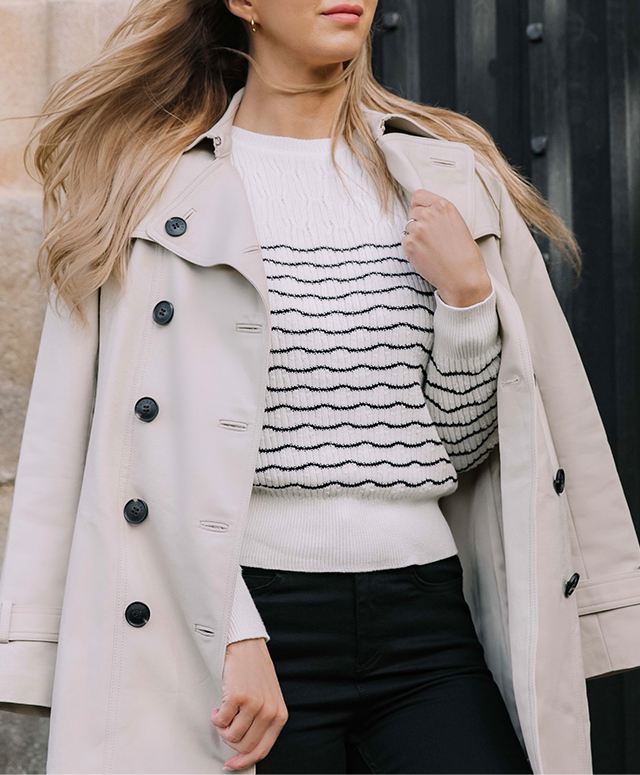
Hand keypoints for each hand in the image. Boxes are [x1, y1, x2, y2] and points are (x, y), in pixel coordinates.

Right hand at [212, 637, 287, 770]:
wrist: (246, 646)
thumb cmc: (255, 671)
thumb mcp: (268, 698)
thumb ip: (262, 722)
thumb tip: (245, 748)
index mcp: (279, 715)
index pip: (262, 750)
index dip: (244, 761)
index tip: (232, 764)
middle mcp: (269, 711)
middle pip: (244, 746)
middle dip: (230, 740)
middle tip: (226, 727)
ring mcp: (255, 705)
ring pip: (231, 737)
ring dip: (222, 728)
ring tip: (224, 713)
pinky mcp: (238, 697)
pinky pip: (221, 722)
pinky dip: (216, 717)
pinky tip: (219, 707)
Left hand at [402, 189, 492, 306]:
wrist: (462, 277)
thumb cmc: (464, 254)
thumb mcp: (457, 223)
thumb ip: (439, 214)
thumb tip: (423, 212)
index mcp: (443, 206)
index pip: (418, 196)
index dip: (419, 206)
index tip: (422, 213)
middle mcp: (429, 214)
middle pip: (412, 212)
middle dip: (418, 222)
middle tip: (430, 237)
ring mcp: (417, 229)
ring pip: (408, 228)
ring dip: (415, 236)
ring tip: (430, 248)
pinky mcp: (409, 244)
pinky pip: (405, 242)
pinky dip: (412, 249)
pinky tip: (425, 256)